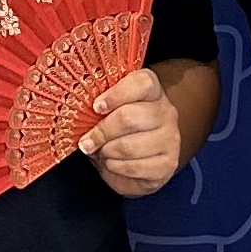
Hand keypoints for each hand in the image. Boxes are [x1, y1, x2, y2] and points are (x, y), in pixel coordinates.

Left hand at [78, 68, 185, 195]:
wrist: (137, 162)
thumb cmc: (117, 132)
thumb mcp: (108, 112)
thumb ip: (100, 106)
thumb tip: (80, 112)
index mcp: (152, 91)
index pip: (142, 83)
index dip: (116, 94)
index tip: (96, 107)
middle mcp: (166, 112)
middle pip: (129, 117)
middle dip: (101, 132)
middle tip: (87, 141)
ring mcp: (170, 138)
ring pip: (129, 146)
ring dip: (107, 152)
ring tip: (102, 152)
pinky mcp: (168, 164)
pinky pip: (134, 167)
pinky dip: (115, 168)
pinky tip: (112, 164)